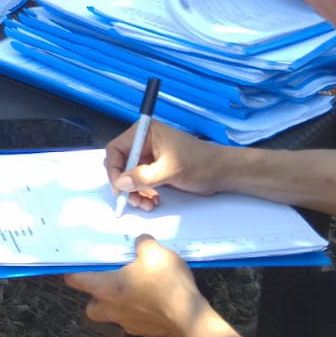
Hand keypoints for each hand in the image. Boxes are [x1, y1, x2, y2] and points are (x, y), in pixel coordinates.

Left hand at [65, 236, 204, 336]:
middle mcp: (112, 309)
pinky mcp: (144, 331)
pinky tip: (152, 300)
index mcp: (106, 289)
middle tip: (109, 280)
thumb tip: (140, 242)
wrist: (190, 319)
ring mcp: (128, 323)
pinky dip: (137, 310)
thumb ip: (142, 243)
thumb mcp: (154, 252)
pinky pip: (133, 319)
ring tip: (134, 288)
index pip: (76, 280)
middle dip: (95, 294)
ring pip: (112, 314)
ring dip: (117, 303)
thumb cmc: (166, 284)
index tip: (76, 263)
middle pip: (91, 305)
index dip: (73, 271)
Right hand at [103, 119, 223, 209]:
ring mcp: (150, 156)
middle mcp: (144, 142)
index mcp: (145, 133)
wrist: (221, 172)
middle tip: (132, 200)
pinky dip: (143, 193)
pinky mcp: (155, 169)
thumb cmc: (199, 164)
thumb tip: (121, 183)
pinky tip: (152, 201)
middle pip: (121, 164)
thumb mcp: (169, 170)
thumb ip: (143, 177)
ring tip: (145, 204)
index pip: (116, 149)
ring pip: (129, 176)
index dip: (114, 169)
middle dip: (125, 184)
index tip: (119, 188)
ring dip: (134, 192)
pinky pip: (140, 182)